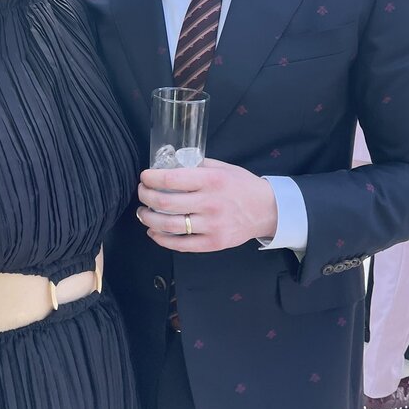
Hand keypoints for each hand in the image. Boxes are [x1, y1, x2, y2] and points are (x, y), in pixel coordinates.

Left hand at [136, 158, 277, 251]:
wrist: (267, 210)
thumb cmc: (242, 185)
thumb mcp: (222, 167)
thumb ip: (197, 165)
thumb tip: (170, 163)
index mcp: (210, 180)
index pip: (170, 179)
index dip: (151, 178)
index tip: (144, 176)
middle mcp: (209, 203)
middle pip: (164, 203)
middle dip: (145, 196)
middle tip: (141, 192)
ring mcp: (211, 225)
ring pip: (168, 225)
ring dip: (148, 218)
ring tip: (143, 212)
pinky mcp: (213, 243)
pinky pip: (180, 245)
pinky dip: (161, 239)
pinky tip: (154, 231)